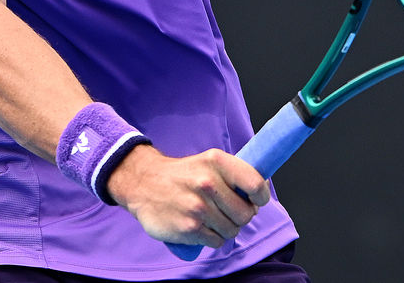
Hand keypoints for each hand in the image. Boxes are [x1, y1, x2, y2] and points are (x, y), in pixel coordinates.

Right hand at [105, 145, 271, 247]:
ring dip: (226, 228)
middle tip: (229, 211)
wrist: (144, 184)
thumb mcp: (208, 162)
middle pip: (246, 214)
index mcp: (217, 162)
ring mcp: (198, 208)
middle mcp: (208, 183)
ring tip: (212, 218)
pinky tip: (202, 227)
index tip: (255, 200)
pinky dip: (212, 238)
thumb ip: (234, 175)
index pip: (255, 185)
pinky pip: (216, 241)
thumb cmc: (183, 174)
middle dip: (241, 216)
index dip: (260, 196)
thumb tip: (259, 194)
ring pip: (232, 230)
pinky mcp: (189, 228)